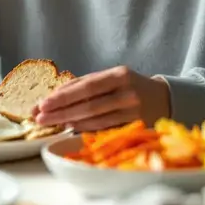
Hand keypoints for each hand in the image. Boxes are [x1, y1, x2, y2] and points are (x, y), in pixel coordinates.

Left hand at [33, 66, 169, 130]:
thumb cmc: (130, 87)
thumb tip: (55, 95)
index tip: (42, 103)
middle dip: (60, 111)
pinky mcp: (135, 126)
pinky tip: (72, 128)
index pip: (86, 86)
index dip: (63, 96)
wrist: (164, 99)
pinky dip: (86, 129)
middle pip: (88, 104)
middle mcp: (127, 92)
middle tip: (39, 117)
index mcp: (120, 75)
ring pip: (96, 119)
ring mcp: (133, 111)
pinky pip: (106, 129)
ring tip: (51, 123)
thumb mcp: (113, 78)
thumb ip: (87, 84)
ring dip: (70, 122)